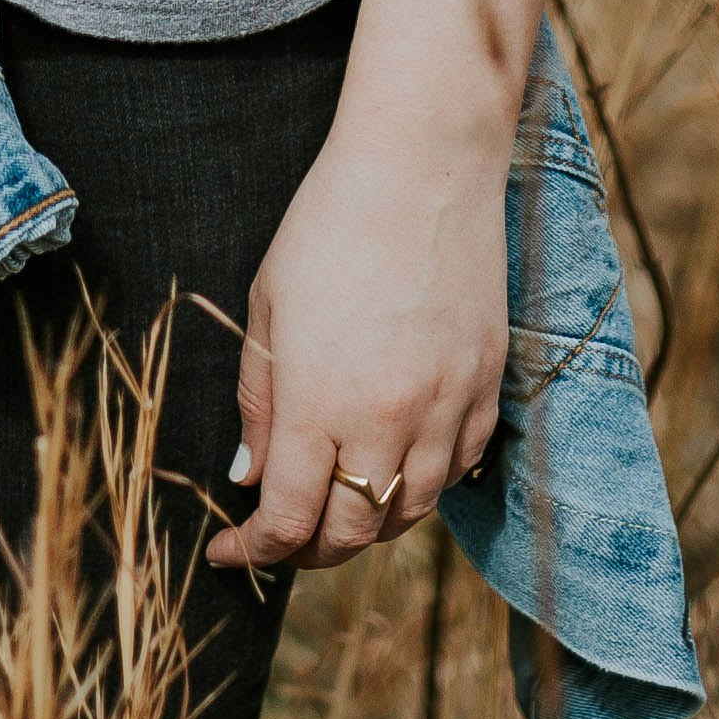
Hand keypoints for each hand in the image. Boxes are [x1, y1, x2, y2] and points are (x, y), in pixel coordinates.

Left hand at [199, 118, 503, 570]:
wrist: (423, 166)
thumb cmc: (328, 225)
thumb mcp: (267, 310)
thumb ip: (259, 403)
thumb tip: (250, 478)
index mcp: (320, 404)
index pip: (288, 523)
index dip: (255, 551)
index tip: (231, 552)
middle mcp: (389, 422)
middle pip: (352, 534)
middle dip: (308, 551)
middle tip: (280, 537)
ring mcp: (447, 407)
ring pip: (410, 513)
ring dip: (367, 524)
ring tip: (335, 505)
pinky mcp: (487, 387)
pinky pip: (458, 469)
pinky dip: (423, 486)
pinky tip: (395, 467)